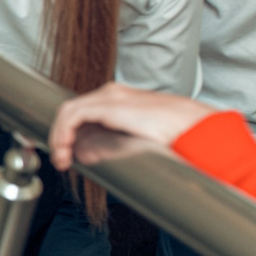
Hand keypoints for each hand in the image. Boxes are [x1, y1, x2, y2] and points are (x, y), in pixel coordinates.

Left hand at [47, 81, 220, 171]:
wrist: (196, 129)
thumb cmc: (177, 137)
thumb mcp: (137, 142)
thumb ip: (112, 146)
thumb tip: (86, 156)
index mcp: (121, 101)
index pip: (84, 113)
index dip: (69, 134)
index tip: (66, 155)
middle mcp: (112, 95)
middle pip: (74, 112)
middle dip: (61, 136)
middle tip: (61, 160)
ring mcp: (110, 97)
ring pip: (69, 112)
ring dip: (60, 137)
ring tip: (62, 160)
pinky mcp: (109, 105)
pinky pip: (73, 116)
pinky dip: (63, 133)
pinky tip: (66, 151)